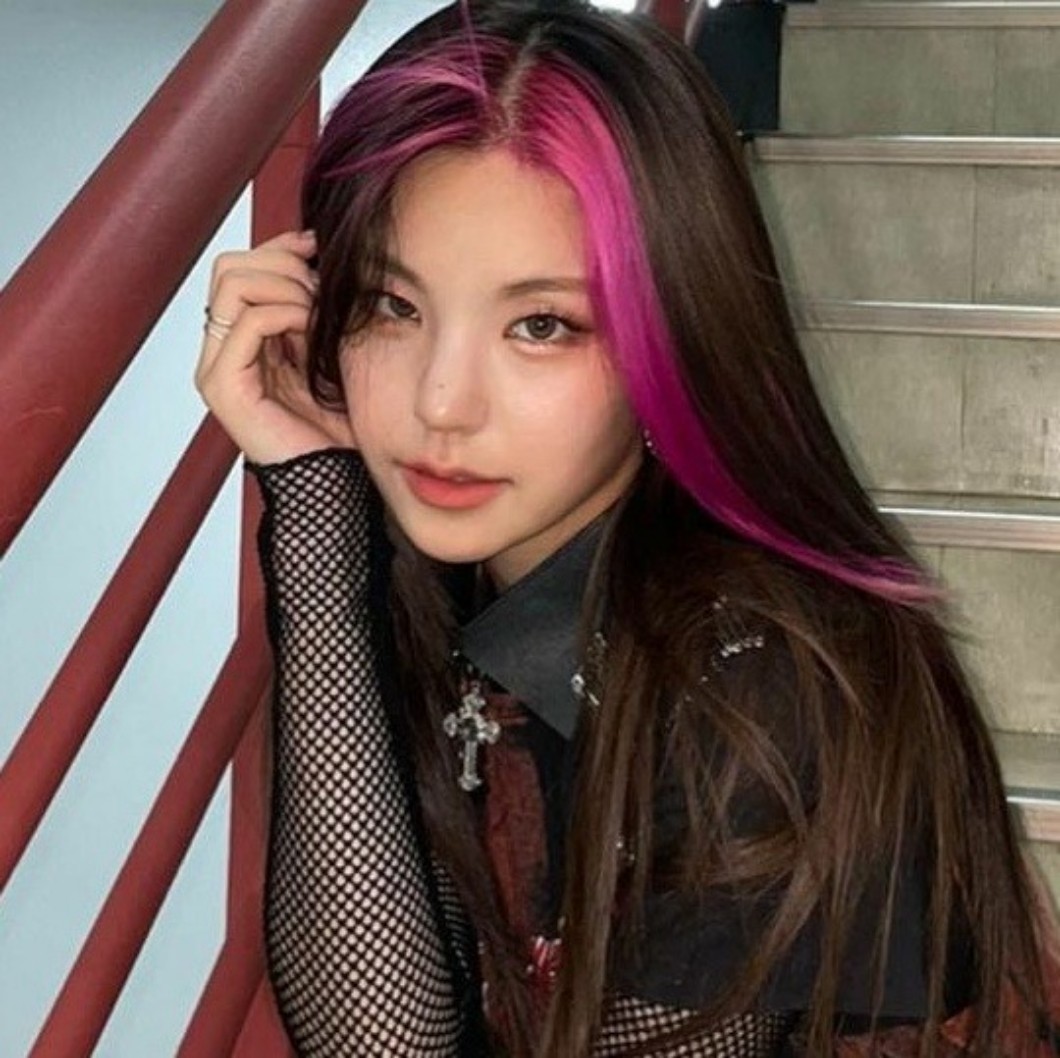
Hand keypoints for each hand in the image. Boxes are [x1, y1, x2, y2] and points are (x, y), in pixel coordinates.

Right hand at [195, 229, 355, 464]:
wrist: (335, 479)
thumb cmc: (337, 422)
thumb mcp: (327, 347)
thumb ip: (312, 304)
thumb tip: (311, 244)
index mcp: (241, 340)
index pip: (240, 266)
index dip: (278, 248)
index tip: (317, 247)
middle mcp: (221, 350)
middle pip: (228, 267)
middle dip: (281, 264)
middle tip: (320, 290)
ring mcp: (217, 368)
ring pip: (232, 285)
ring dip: (285, 287)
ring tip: (317, 314)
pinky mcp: (224, 387)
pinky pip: (245, 323)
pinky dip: (284, 314)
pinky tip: (310, 331)